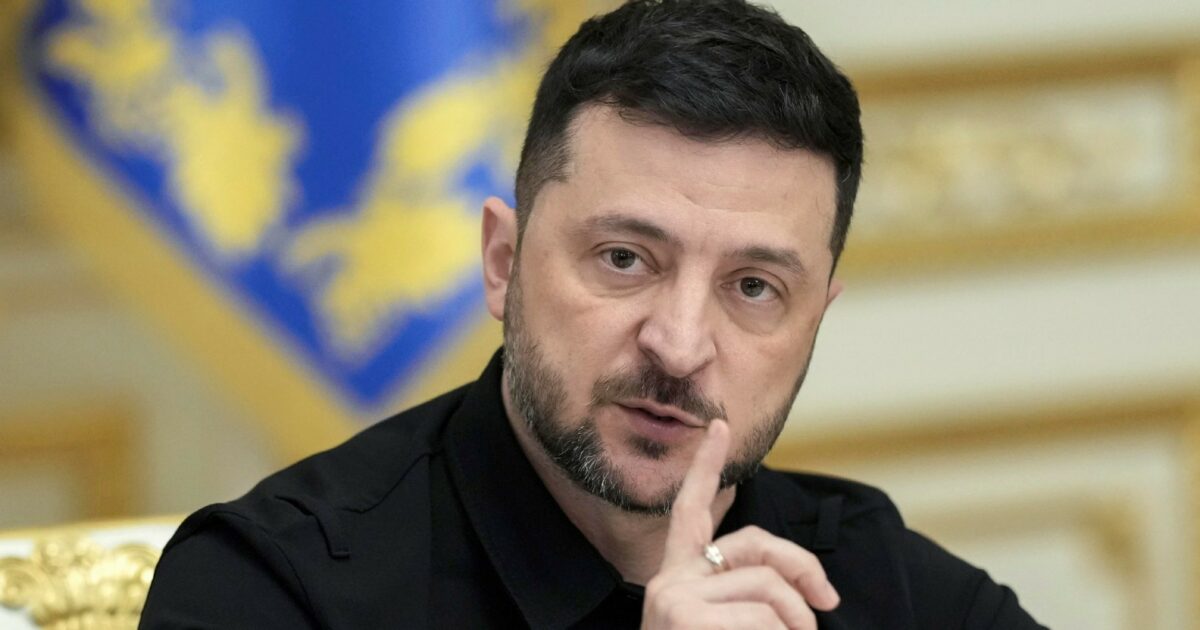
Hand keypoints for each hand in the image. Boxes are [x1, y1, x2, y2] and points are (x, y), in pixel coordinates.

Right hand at [641, 420, 839, 629]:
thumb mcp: (725, 622)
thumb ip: (748, 594)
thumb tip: (807, 593)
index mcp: (677, 576)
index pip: (690, 512)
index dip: (705, 467)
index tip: (719, 426)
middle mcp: (669, 580)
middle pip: (754, 543)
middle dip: (803, 567)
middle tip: (827, 601)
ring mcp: (674, 598)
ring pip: (768, 586)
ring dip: (799, 621)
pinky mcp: (684, 619)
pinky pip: (763, 619)